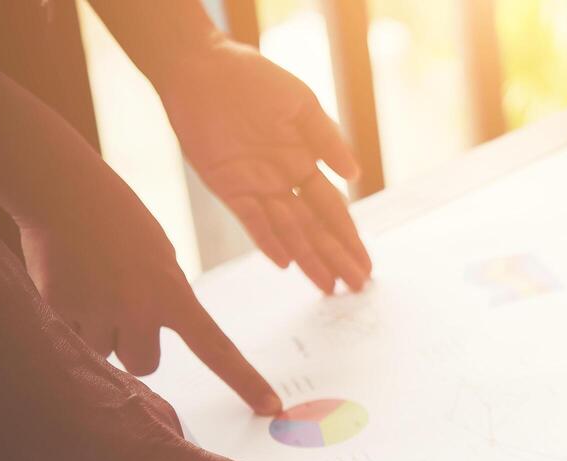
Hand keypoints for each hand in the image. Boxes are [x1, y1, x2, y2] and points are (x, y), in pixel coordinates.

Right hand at [18, 163, 281, 413]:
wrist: (63, 190)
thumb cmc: (118, 220)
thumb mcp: (160, 257)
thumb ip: (165, 299)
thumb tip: (152, 336)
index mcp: (172, 293)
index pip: (216, 348)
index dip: (244, 380)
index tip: (270, 406)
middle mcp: (137, 308)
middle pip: (146, 365)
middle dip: (135, 346)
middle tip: (121, 309)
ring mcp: (96, 311)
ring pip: (104, 355)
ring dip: (99, 334)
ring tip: (91, 289)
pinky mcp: (57, 310)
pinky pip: (68, 337)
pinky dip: (67, 319)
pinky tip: (66, 283)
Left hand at [157, 37, 370, 293]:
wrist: (200, 67)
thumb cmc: (252, 78)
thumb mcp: (301, 105)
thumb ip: (328, 140)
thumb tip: (354, 176)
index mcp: (304, 162)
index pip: (333, 210)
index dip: (349, 237)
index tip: (366, 264)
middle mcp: (282, 182)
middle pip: (315, 229)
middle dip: (336, 258)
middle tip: (357, 287)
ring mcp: (255, 187)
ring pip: (289, 231)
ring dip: (309, 259)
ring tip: (329, 287)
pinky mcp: (227, 187)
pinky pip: (252, 221)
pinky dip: (268, 241)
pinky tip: (287, 263)